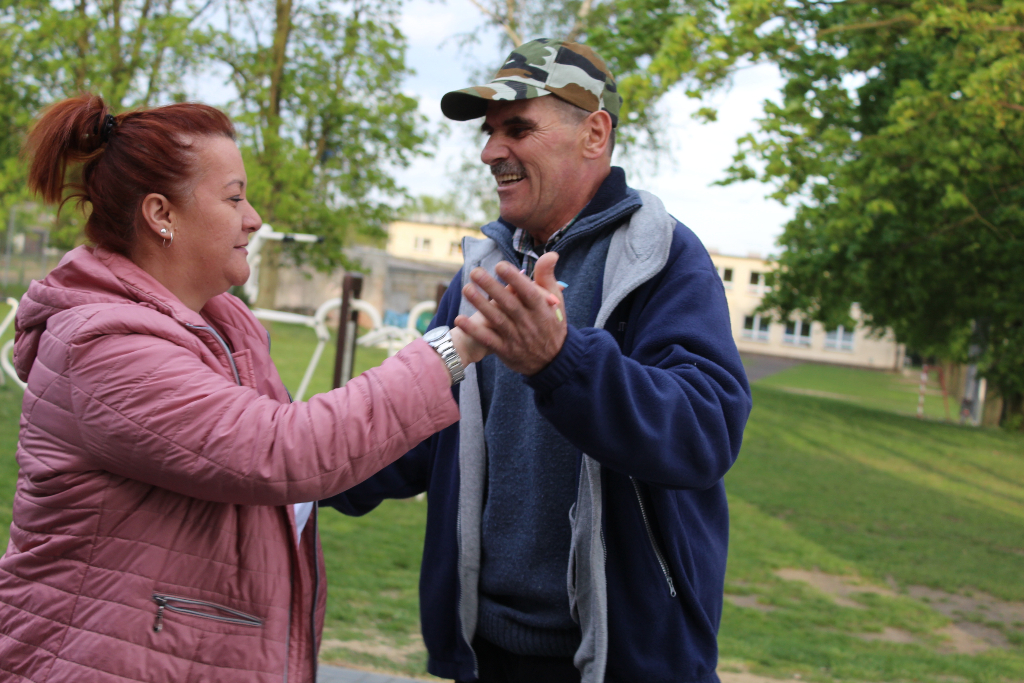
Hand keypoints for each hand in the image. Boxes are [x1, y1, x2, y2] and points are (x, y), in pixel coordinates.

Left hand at [454, 252, 566, 375]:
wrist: (554, 362)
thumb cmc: (552, 324)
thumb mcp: (556, 301)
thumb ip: (547, 277)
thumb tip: (550, 253)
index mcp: (541, 309)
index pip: (529, 292)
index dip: (515, 279)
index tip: (500, 265)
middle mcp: (529, 323)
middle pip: (509, 304)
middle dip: (492, 288)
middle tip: (475, 272)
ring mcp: (516, 338)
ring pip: (497, 320)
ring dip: (480, 305)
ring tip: (466, 289)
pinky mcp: (506, 350)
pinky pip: (488, 340)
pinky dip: (474, 331)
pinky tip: (460, 319)